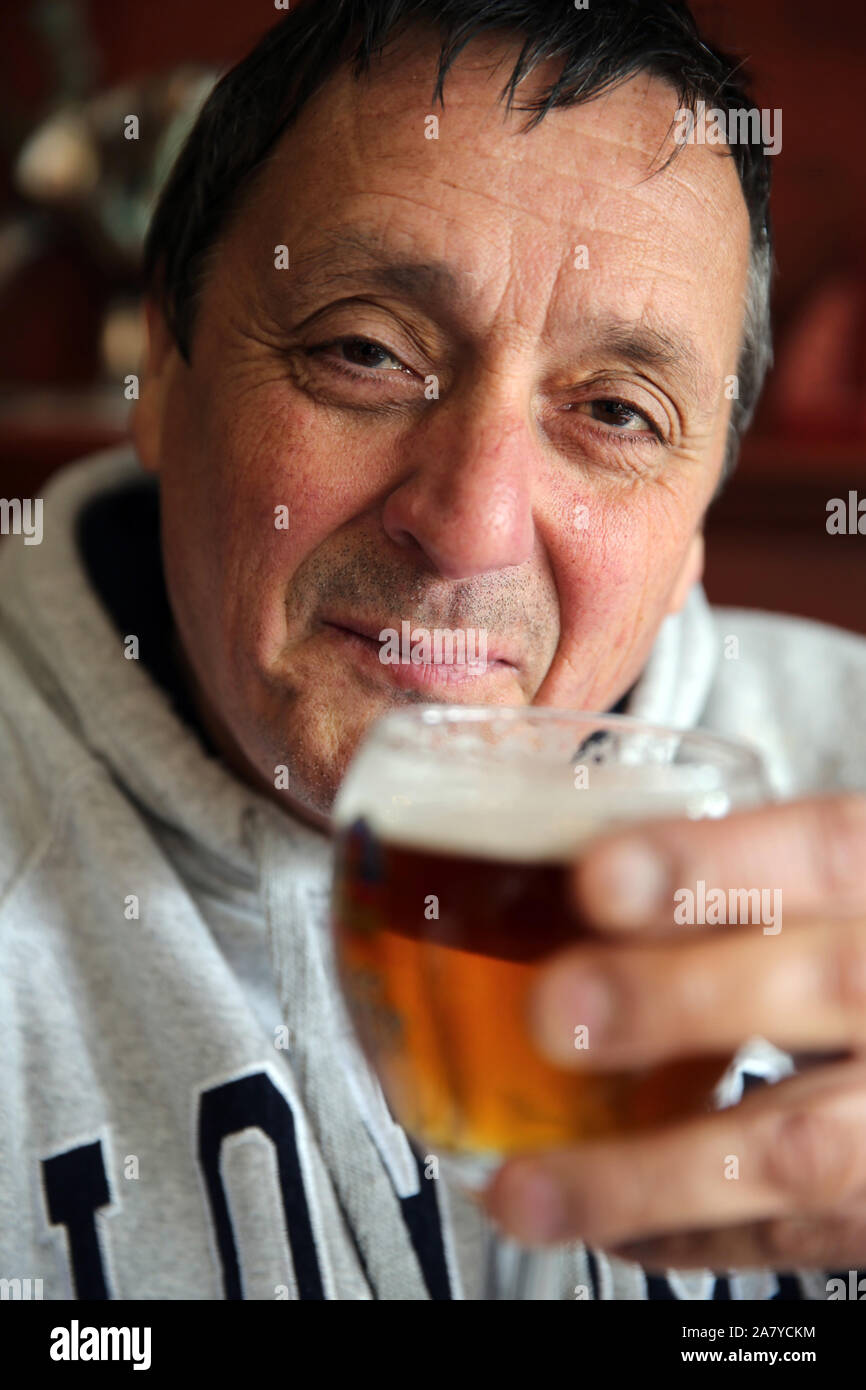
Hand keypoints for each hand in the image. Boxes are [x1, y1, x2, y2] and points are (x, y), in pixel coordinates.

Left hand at [482, 793, 865, 1269]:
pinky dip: (679, 1231)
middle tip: (556, 1011)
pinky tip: (598, 1221)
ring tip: (531, 1186)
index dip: (711, 865)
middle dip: (677, 999)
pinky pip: (784, 1235)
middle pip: (823, 987)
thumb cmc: (847, 959)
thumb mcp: (821, 902)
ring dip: (647, 1172)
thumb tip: (563, 891)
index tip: (600, 878)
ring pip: (798, 1149)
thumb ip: (726, 894)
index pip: (822, 852)